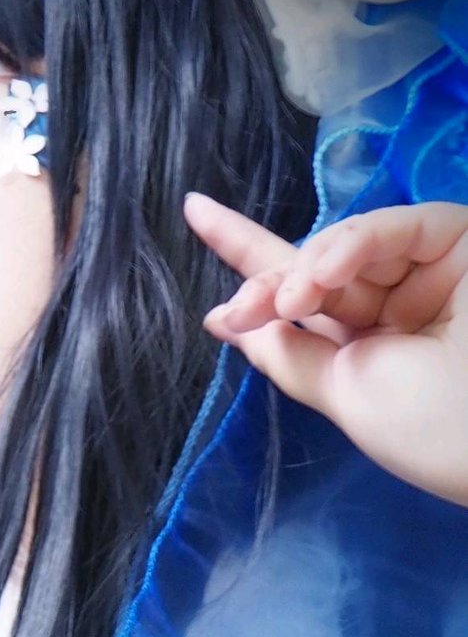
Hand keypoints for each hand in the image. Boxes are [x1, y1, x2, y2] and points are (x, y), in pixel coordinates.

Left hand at [184, 194, 467, 506]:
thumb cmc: (426, 426)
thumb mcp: (342, 392)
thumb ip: (288, 353)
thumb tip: (229, 321)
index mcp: (365, 346)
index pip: (296, 297)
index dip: (247, 257)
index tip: (194, 211)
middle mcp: (392, 304)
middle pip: (310, 266)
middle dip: (267, 280)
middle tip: (239, 306)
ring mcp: (424, 269)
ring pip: (342, 247)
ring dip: (304, 271)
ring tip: (290, 300)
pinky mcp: (455, 239)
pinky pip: (391, 228)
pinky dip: (348, 247)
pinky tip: (320, 279)